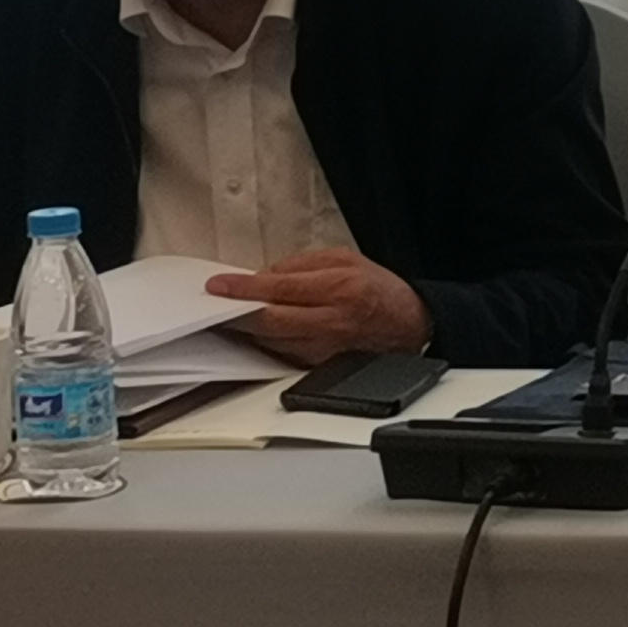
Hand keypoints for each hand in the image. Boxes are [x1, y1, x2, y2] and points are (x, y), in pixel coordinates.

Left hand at [208, 250, 431, 365]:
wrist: (411, 325)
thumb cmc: (380, 291)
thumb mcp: (346, 259)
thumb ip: (301, 264)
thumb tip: (262, 277)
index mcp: (340, 287)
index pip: (279, 289)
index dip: (243, 289)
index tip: (218, 286)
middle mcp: (333, 321)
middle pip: (269, 322)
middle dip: (237, 313)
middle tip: (216, 305)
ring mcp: (327, 349)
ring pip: (271, 342)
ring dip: (247, 331)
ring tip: (233, 317)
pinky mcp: (322, 366)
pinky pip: (282, 355)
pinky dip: (265, 343)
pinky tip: (257, 333)